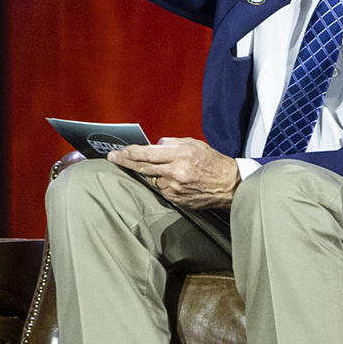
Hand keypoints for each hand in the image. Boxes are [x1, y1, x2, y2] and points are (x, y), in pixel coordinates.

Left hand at [107, 136, 239, 209]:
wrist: (229, 185)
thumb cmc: (213, 162)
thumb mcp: (194, 143)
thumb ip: (172, 143)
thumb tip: (155, 145)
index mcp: (181, 155)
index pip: (148, 153)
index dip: (131, 152)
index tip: (119, 150)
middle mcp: (176, 172)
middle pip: (143, 168)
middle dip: (125, 162)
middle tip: (113, 158)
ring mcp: (175, 188)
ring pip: (152, 179)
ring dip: (150, 173)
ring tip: (162, 169)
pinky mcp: (177, 200)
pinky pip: (161, 190)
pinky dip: (162, 183)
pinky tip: (172, 180)